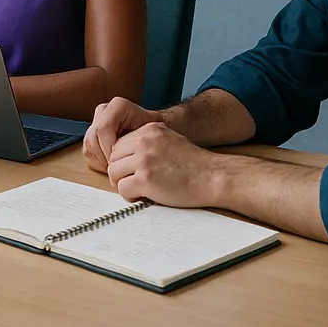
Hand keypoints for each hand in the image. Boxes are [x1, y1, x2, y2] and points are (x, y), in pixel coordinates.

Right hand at [83, 96, 161, 173]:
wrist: (155, 134)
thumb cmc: (157, 134)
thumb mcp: (154, 134)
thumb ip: (141, 139)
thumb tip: (128, 155)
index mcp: (118, 106)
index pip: (103, 128)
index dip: (109, 148)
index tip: (122, 162)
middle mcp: (104, 111)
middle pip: (93, 138)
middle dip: (105, 158)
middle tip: (120, 170)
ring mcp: (96, 123)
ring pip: (89, 146)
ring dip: (102, 162)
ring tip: (119, 168)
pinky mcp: (92, 135)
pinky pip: (88, 152)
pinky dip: (100, 163)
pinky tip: (114, 166)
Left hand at [106, 123, 221, 207]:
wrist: (214, 177)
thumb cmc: (195, 164)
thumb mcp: (170, 140)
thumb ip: (149, 142)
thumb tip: (127, 153)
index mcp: (149, 129)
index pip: (119, 143)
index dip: (123, 160)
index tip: (132, 170)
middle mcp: (144, 141)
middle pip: (113, 158)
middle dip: (120, 172)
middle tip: (132, 182)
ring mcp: (144, 159)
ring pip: (114, 172)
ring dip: (123, 184)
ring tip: (137, 190)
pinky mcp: (145, 179)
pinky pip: (122, 188)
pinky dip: (129, 196)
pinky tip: (142, 196)